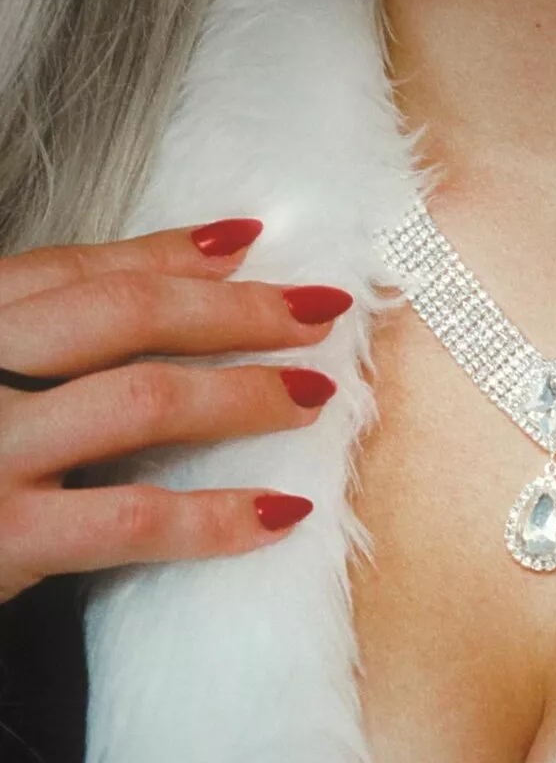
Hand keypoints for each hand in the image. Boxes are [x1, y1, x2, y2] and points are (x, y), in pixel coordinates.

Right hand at [0, 219, 352, 602]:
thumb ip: (31, 335)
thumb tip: (166, 279)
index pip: (76, 268)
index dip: (172, 252)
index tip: (250, 242)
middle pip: (122, 313)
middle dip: (233, 310)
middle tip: (317, 311)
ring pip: (140, 400)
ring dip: (242, 394)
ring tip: (314, 395)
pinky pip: (130, 519)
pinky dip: (214, 518)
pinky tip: (279, 514)